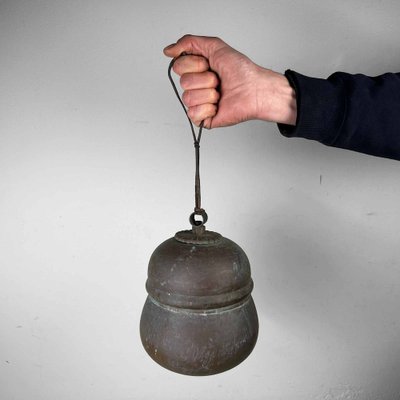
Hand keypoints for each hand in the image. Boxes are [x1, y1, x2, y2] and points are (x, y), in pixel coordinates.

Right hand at [164, 35, 296, 128]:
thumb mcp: (215, 46)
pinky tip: (217, 106)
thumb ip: (189, 43)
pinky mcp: (203, 119)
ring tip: (220, 94)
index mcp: (196, 70)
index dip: (195, 64)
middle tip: (218, 80)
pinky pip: (192, 114)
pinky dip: (207, 109)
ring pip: (188, 98)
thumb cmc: (241, 71)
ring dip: (208, 93)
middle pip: (183, 82)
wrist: (254, 90)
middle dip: (204, 79)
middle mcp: (196, 86)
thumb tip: (168, 51)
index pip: (178, 66)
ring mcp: (199, 103)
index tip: (209, 64)